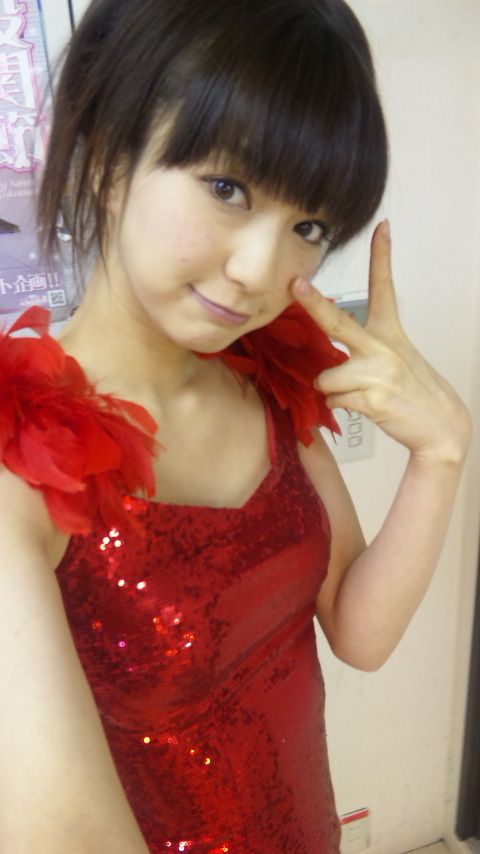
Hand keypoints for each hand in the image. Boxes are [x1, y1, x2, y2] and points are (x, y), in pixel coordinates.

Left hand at [292, 221, 471, 464]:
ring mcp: (377, 372)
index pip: (384, 287)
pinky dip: (341, 407)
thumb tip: (328, 358)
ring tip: (358, 394)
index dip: (381, 255)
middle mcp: (382, 347)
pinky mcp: (372, 397)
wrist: (441, 426)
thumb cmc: (413, 391)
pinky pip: (333, 400)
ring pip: (325, 378)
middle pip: (336, 322)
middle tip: (296, 284)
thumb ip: (364, 349)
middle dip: (312, 303)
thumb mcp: (395, 358)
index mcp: (389, 332)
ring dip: (333, 390)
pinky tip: (362, 407)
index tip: (381, 227)